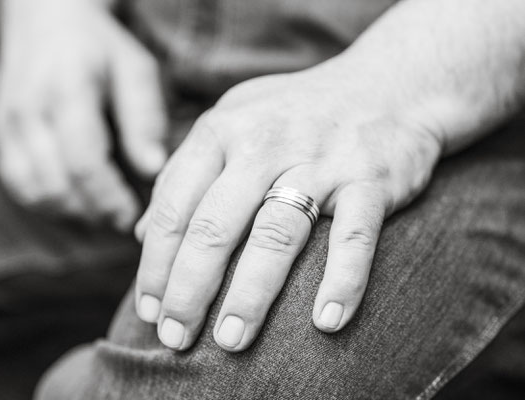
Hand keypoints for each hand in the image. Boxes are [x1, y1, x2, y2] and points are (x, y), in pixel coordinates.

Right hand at [0, 0, 166, 229]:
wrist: (45, 18)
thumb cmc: (99, 46)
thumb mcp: (135, 69)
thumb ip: (144, 119)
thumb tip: (154, 168)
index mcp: (66, 91)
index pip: (84, 163)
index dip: (109, 198)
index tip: (133, 215)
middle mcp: (28, 111)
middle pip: (56, 185)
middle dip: (93, 212)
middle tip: (122, 219)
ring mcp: (7, 124)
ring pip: (33, 192)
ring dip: (70, 212)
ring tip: (101, 212)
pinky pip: (17, 184)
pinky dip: (46, 202)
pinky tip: (74, 200)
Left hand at [133, 58, 443, 350]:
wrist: (386, 84)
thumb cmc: (295, 115)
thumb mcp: (231, 124)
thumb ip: (184, 174)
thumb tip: (140, 233)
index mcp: (221, 131)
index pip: (175, 206)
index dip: (156, 264)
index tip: (150, 312)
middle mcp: (263, 144)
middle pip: (215, 226)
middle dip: (189, 289)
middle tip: (176, 339)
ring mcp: (318, 160)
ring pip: (275, 234)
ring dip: (250, 295)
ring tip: (231, 341)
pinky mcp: (369, 179)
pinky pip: (353, 236)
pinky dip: (342, 281)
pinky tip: (326, 322)